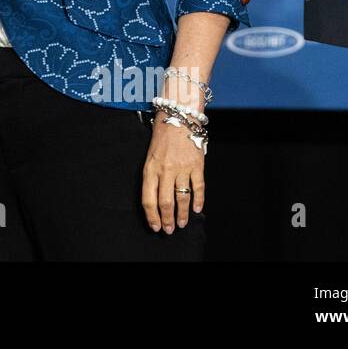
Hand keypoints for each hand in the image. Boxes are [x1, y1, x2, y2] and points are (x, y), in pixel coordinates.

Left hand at [140, 113, 204, 233]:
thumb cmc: (162, 139)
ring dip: (182, 214)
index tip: (155, 227)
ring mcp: (182, 168)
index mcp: (150, 169)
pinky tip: (197, 209)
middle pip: (166, 202)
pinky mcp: (196, 165)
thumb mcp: (150, 157)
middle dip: (167, 220)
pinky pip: (198, 187)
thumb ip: (152, 177)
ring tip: (181, 224)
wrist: (178, 118)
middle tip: (169, 230)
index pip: (148, 199)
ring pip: (182, 198)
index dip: (152, 216)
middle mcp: (165, 170)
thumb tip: (155, 201)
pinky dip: (198, 201)